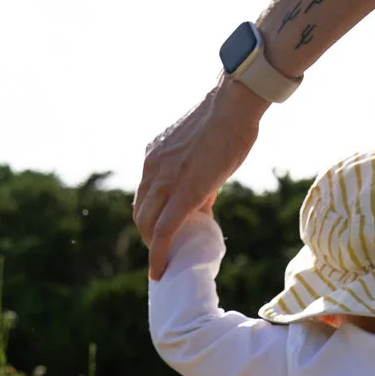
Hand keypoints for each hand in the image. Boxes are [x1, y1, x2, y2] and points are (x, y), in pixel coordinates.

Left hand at [134, 77, 265, 277]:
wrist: (234, 105)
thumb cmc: (228, 123)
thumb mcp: (204, 154)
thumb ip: (199, 179)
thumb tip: (203, 203)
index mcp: (156, 156)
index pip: (145, 195)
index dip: (150, 218)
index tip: (161, 233)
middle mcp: (153, 167)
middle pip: (140, 212)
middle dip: (148, 236)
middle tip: (166, 251)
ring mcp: (165, 179)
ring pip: (147, 224)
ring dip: (154, 247)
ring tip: (167, 263)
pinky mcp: (183, 194)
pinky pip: (164, 231)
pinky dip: (159, 254)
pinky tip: (161, 270)